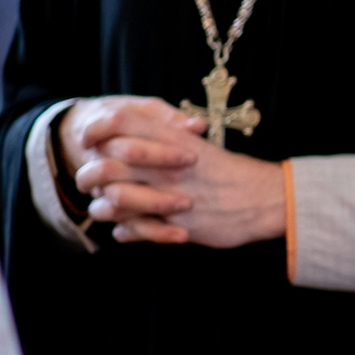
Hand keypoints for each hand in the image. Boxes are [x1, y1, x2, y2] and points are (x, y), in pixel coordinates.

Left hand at [59, 95, 284, 246]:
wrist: (265, 198)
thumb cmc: (229, 171)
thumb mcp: (196, 143)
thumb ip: (165, 135)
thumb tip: (130, 130)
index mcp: (172, 138)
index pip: (117, 123)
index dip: (95, 131)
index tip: (88, 141)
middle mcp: (166, 164)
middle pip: (104, 165)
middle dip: (88, 176)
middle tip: (89, 181)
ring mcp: (168, 195)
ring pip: (112, 200)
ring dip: (103, 207)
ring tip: (107, 208)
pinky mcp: (174, 224)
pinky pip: (131, 230)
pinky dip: (124, 232)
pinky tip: (126, 231)